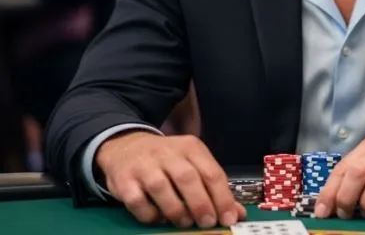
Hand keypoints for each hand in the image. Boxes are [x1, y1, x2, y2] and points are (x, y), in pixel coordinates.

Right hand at [95, 131, 245, 228]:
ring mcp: (144, 165)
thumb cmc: (167, 160)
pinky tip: (159, 218)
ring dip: (176, 210)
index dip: (223, 198)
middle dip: (201, 205)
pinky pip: (137, 201)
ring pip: (162, 188)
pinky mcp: (124, 180)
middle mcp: (168, 153)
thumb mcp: (193, 164)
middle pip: (188, 178)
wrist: (126, 146)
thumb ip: (213, 188)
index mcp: (191, 148)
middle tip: (207, 223)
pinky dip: (150, 215)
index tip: (228, 219)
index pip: (212, 172)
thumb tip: (235, 213)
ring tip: (185, 222)